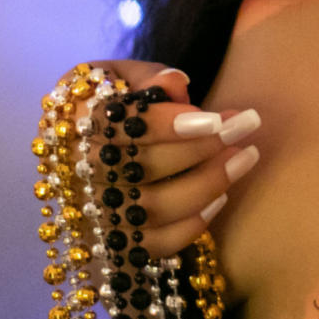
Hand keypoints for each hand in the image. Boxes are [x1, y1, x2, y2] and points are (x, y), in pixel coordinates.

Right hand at [64, 60, 262, 261]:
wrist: (76, 150)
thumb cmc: (104, 104)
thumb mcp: (115, 75)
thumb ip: (145, 76)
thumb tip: (175, 83)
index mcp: (73, 122)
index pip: (119, 126)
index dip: (168, 124)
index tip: (215, 119)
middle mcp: (76, 171)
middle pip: (141, 168)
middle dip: (200, 150)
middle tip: (245, 128)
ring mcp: (91, 212)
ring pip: (152, 209)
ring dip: (206, 185)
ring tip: (244, 158)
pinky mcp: (109, 242)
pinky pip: (153, 244)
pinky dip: (190, 225)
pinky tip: (220, 198)